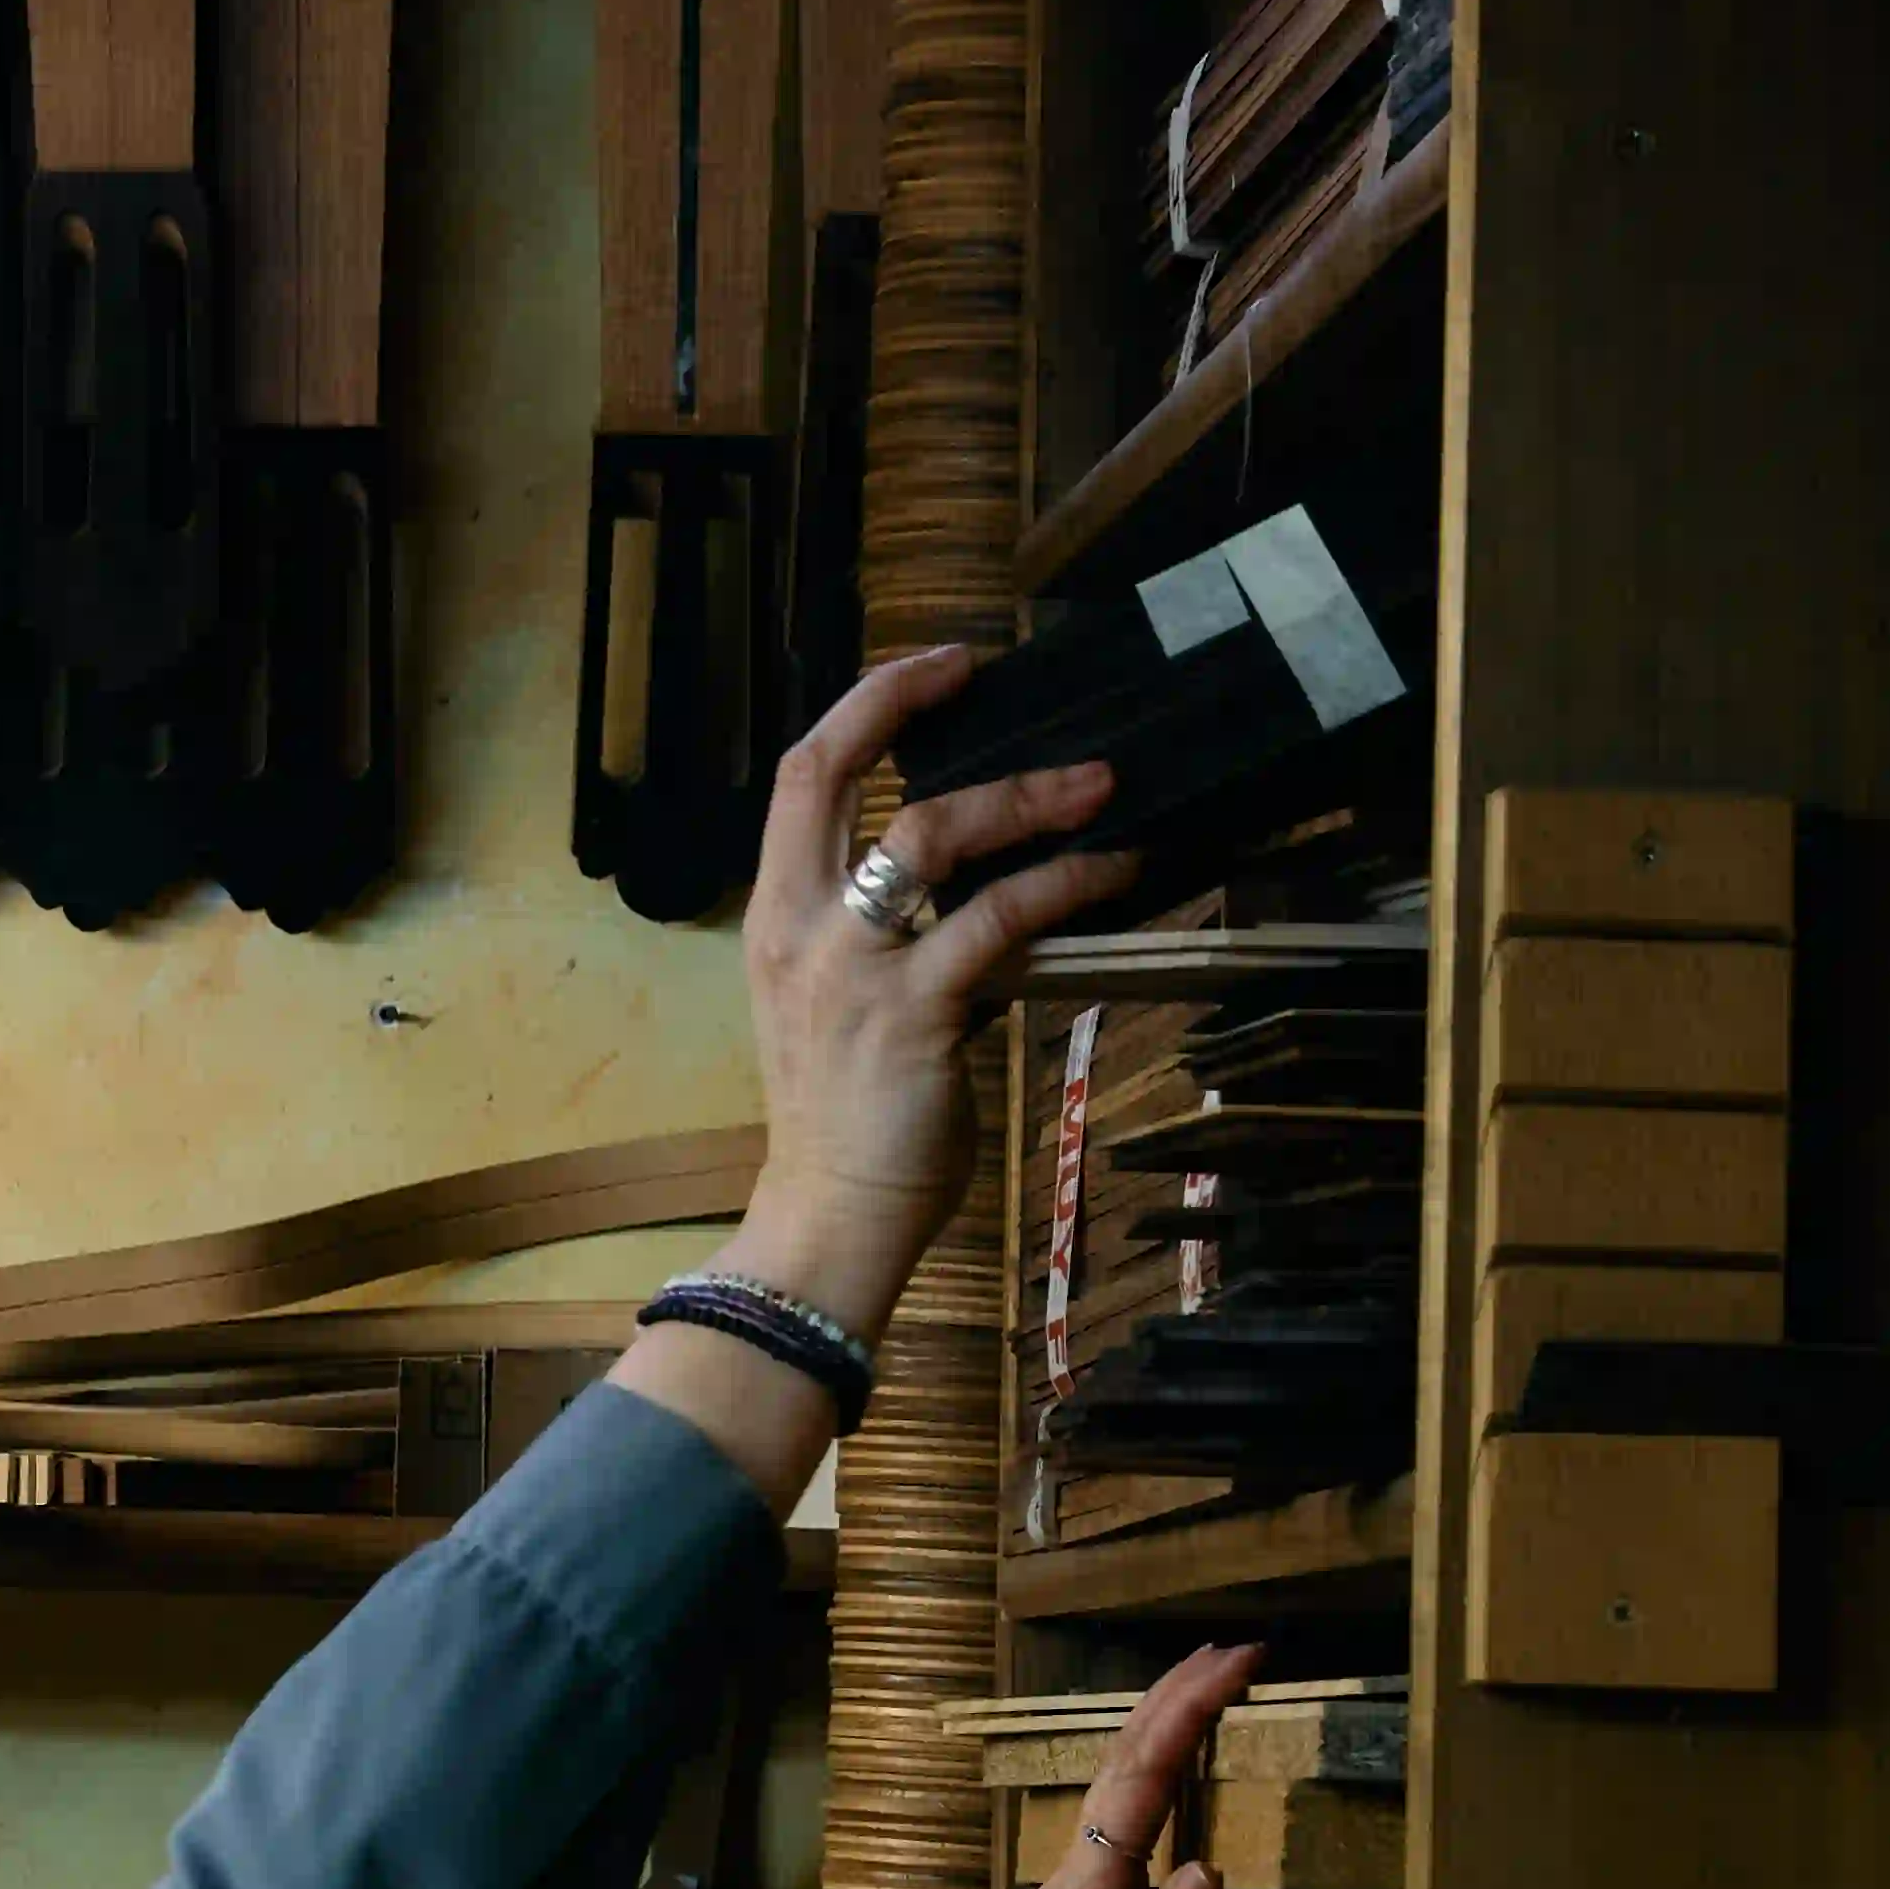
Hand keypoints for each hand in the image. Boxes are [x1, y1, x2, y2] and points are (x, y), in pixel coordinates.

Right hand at [729, 657, 1141, 1342]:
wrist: (830, 1218)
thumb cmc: (845, 1120)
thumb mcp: (840, 1006)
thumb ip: (889, 937)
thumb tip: (985, 882)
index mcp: (776, 919)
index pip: (799, 778)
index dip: (864, 706)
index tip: (932, 670)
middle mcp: (800, 928)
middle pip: (833, 775)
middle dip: (904, 703)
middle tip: (985, 673)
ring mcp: (853, 969)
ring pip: (931, 837)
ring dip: (1024, 798)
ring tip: (1097, 786)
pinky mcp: (915, 1013)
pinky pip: (998, 922)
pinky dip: (1064, 885)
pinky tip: (1113, 872)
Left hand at [903, 1648, 1258, 1888]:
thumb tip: (1214, 1872)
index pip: (1140, 1780)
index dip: (1187, 1714)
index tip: (1235, 1662)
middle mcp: (1079, 1879)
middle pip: (1128, 1768)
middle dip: (1178, 1702)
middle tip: (1236, 1650)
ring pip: (1126, 1794)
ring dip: (1167, 1735)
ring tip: (1209, 1691)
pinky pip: (1129, 1834)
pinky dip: (1160, 1790)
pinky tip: (1171, 1789)